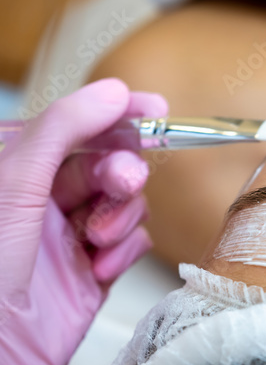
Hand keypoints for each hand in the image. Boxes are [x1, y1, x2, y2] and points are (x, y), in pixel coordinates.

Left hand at [0, 79, 167, 364]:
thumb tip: (113, 89)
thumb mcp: (15, 180)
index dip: (113, 114)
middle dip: (121, 171)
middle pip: (106, 164)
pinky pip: (130, 245)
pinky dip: (124, 252)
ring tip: (97, 238)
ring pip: (124, 204)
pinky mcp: (93, 275)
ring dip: (121, 216)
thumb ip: (65, 127)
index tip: (152, 107)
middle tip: (121, 183)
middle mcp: (41, 201)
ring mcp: (68, 238)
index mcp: (15, 170)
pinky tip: (99, 268)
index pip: (73, 126)